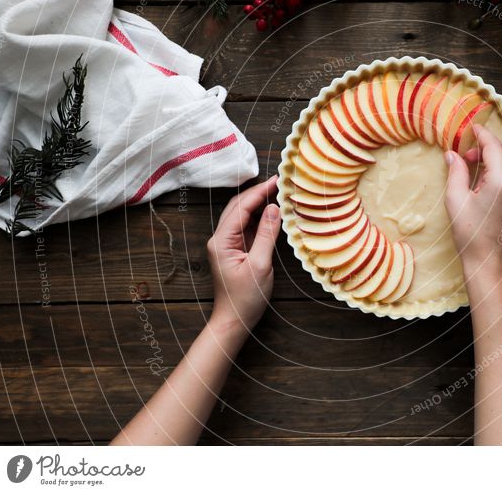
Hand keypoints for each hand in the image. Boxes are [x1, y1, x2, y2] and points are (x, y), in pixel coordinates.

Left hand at [206, 175, 280, 333]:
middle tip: (280, 183)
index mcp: (222, 240)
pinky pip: (248, 228)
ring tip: (279, 193)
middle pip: (239, 207)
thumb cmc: (245, 298)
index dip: (260, 192)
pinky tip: (274, 213)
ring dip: (260, 204)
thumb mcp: (260, 265)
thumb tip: (275, 208)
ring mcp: (228, 244)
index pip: (242, 207)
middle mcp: (221, 238)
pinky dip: (261, 218)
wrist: (234, 321)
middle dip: (259, 193)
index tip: (277, 180)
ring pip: (243, 216)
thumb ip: (267, 235)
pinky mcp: (236, 250)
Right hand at [443, 125, 501, 277]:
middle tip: (469, 155)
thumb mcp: (456, 201)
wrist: (492, 264)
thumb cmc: (472, 236)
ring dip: (498, 157)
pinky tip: (487, 184)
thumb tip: (452, 155)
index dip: (482, 134)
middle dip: (490, 145)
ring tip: (477, 171)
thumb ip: (456, 173)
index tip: (472, 129)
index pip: (494, 146)